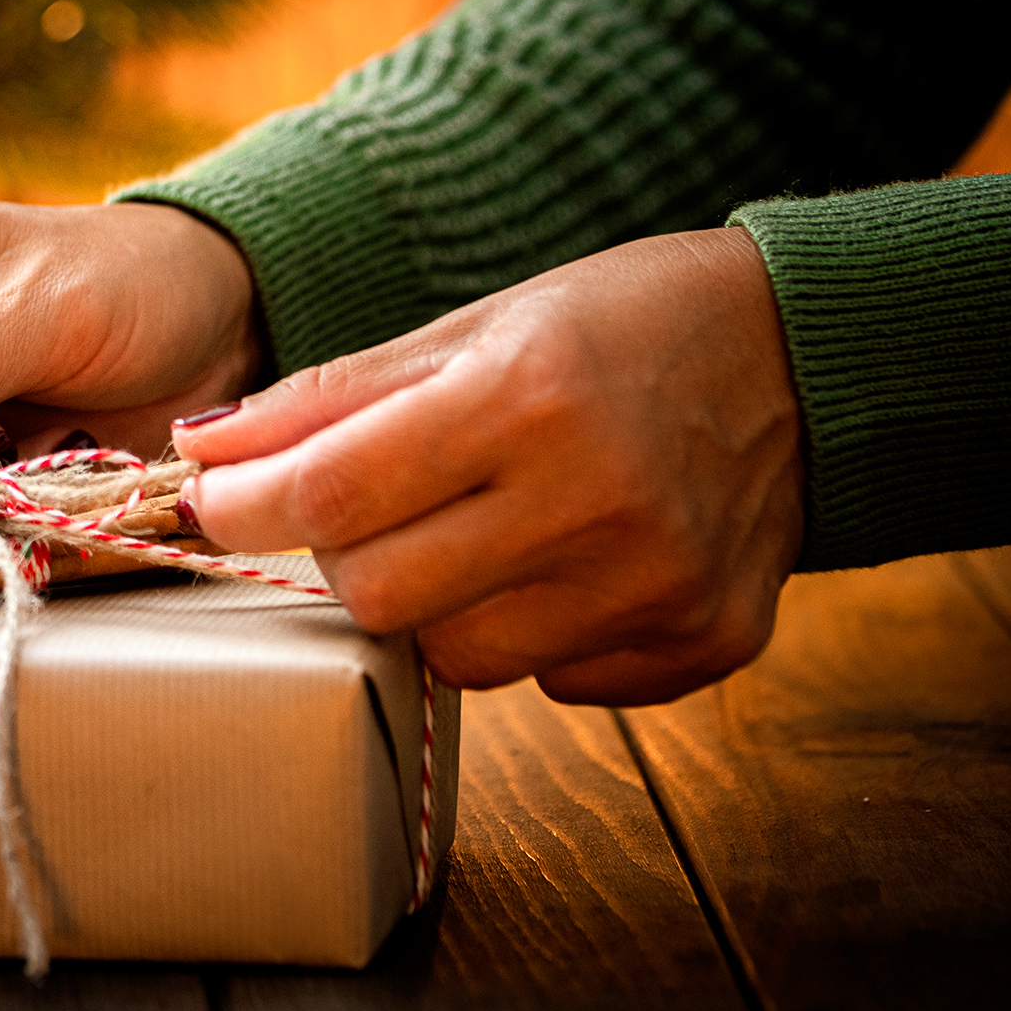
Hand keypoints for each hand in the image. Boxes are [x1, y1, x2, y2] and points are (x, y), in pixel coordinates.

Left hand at [174, 227, 805, 705]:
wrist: (807, 355)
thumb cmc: (619, 326)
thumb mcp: (476, 328)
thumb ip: (335, 397)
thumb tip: (203, 453)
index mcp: (530, 396)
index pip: (335, 491)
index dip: (248, 506)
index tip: (213, 502)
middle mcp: (597, 499)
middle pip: (382, 597)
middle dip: (348, 557)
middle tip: (373, 512)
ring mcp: (657, 584)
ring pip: (461, 658)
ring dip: (441, 604)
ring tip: (488, 532)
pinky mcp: (703, 641)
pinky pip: (557, 683)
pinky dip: (537, 633)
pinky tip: (574, 563)